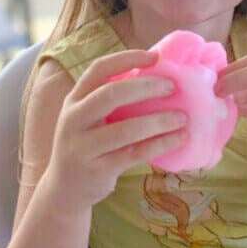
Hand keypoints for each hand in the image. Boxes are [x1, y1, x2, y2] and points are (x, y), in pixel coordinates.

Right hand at [47, 49, 187, 214]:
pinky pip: (134, 154)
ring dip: (159, 121)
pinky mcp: (97, 170)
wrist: (64, 190)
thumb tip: (157, 76)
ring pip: (126, 129)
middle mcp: (73, 119)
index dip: (127, 59)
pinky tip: (179, 140)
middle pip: (111, 95)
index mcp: (74, 99)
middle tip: (173, 87)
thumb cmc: (88, 146)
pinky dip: (159, 145)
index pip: (99, 69)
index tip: (155, 57)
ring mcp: (83, 146)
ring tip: (182, 118)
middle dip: (146, 87)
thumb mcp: (88, 119)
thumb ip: (111, 101)